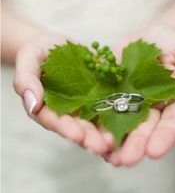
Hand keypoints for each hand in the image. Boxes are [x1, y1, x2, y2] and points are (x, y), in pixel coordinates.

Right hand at [13, 34, 113, 154]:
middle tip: (102, 146)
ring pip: (96, 125)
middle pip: (78, 129)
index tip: (77, 135)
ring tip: (116, 143)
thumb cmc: (40, 51)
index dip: (65, 129)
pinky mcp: (102, 100)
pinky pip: (112, 110)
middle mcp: (68, 114)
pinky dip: (120, 120)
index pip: (54, 122)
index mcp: (46, 109)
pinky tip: (130, 128)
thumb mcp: (29, 58)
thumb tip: (32, 103)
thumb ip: (26, 79)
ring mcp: (87, 109)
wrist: (60, 45)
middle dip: (90, 139)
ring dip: (106, 136)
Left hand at [103, 25, 174, 165]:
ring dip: (114, 141)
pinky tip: (91, 137)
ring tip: (106, 155)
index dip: (164, 137)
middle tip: (126, 160)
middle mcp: (150, 109)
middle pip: (144, 129)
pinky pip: (102, 109)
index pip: (171, 123)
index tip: (155, 151)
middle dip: (135, 145)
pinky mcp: (110, 95)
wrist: (150, 37)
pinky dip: (97, 123)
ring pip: (122, 125)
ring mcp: (128, 103)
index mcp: (173, 104)